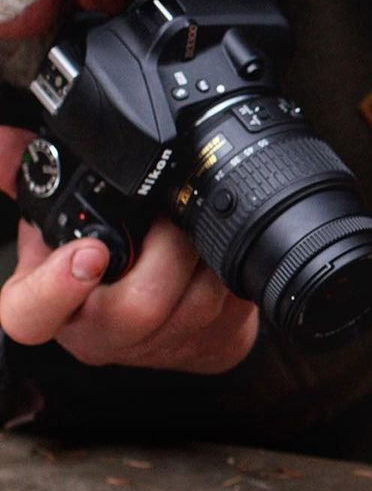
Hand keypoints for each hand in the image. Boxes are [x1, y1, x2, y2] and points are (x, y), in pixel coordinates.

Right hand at [0, 126, 258, 373]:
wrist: (157, 305)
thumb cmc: (100, 259)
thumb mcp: (54, 219)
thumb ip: (28, 175)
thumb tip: (4, 140)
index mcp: (47, 305)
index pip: (33, 314)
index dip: (57, 287)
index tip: (89, 253)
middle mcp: (99, 336)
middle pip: (138, 307)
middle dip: (166, 249)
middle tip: (173, 214)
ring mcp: (154, 349)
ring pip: (194, 306)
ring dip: (204, 254)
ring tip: (196, 226)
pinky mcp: (206, 349)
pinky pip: (231, 311)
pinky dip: (230, 271)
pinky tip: (218, 252)